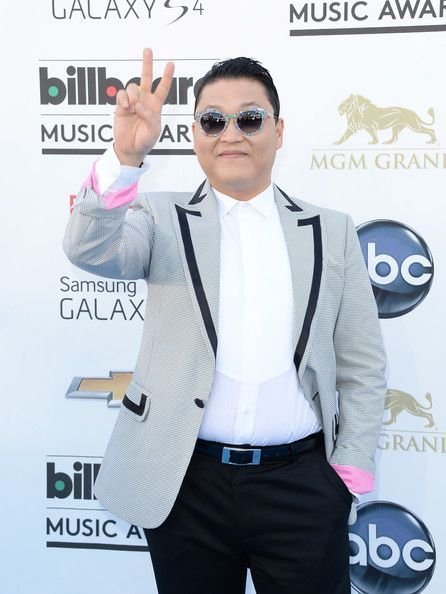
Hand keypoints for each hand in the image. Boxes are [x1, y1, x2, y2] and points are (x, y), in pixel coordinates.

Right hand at [113, 48, 174, 165]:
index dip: (167, 77)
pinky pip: (121, 94)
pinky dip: (123, 98)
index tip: (170, 64)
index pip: (162, 88)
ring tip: (132, 106)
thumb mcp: (154, 130)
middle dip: (147, 64)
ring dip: (133, 94)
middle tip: (148, 50)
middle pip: (146, 78)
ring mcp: (132, 102)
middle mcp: (144, 100)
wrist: (131, 148)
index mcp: (156, 106)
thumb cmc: (145, 140)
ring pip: (132, 86)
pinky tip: (126, 107)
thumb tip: (139, 105)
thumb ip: (150, 117)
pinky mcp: (121, 105)